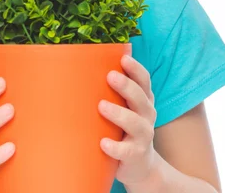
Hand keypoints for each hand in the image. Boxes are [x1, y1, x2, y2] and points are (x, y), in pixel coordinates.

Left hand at [98, 54, 158, 186]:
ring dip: (119, 113)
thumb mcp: (123, 106)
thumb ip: (110, 91)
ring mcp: (143, 136)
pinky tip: (103, 143)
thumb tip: (78, 67)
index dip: (136, 69)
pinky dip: (115, 147)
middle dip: (127, 86)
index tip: (124, 58)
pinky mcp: (135, 155)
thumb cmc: (123, 127)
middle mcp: (146, 115)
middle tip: (110, 76)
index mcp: (143, 99)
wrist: (140, 165)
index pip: (144, 80)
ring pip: (135, 123)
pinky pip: (126, 151)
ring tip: (102, 106)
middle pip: (140, 98)